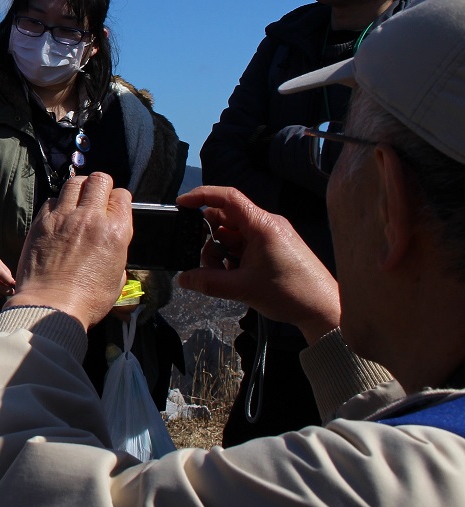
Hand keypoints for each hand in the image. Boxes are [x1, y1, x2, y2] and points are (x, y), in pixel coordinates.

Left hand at [7, 172, 131, 329]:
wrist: (51, 306)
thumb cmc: (87, 299)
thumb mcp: (117, 278)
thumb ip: (117, 253)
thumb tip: (111, 245)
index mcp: (115, 231)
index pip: (122, 195)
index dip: (119, 200)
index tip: (115, 207)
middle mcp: (90, 218)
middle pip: (99, 180)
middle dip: (101, 186)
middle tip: (97, 198)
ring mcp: (64, 217)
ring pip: (74, 183)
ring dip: (79, 188)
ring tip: (78, 200)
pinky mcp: (42, 222)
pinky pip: (52, 199)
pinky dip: (58, 204)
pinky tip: (59, 216)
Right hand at [176, 185, 340, 343]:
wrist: (325, 310)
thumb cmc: (292, 293)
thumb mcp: (242, 288)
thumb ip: (208, 282)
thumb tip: (183, 279)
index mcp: (261, 225)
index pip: (227, 197)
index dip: (201, 196)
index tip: (181, 204)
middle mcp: (267, 225)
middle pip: (226, 219)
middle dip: (210, 239)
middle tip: (206, 263)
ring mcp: (272, 236)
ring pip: (234, 235)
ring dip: (222, 252)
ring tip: (224, 276)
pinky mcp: (275, 248)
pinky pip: (246, 245)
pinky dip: (234, 258)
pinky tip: (236, 277)